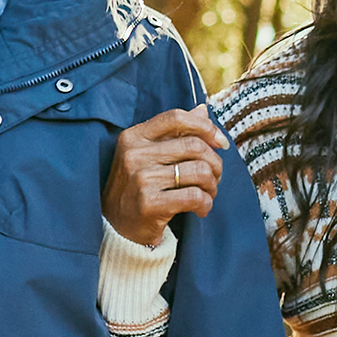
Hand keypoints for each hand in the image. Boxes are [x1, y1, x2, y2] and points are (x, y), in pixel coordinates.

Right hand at [106, 107, 227, 239]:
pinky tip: (201, 209)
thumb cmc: (137, 186)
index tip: (220, 142)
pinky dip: (206, 204)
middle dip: (214, 162)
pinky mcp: (149, 204)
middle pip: (194, 146)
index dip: (205, 127)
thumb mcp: (149, 154)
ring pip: (199, 172)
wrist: (116, 226)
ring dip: (212, 185)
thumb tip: (203, 110)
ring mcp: (140, 179)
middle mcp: (134, 155)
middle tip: (215, 176)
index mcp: (133, 137)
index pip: (176, 118)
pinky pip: (194, 196)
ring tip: (208, 193)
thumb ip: (175, 133)